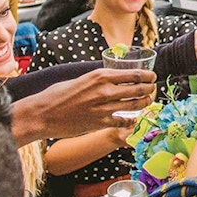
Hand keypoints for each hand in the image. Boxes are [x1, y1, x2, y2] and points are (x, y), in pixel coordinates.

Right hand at [13, 68, 156, 143]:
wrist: (44, 114)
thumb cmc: (58, 94)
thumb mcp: (81, 79)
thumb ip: (98, 80)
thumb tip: (112, 79)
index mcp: (100, 75)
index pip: (133, 74)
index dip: (147, 76)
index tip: (152, 76)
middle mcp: (105, 90)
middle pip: (138, 89)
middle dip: (149, 89)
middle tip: (152, 89)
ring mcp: (104, 108)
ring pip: (134, 105)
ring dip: (144, 103)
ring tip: (148, 101)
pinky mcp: (100, 123)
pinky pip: (123, 121)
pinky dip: (132, 120)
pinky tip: (134, 119)